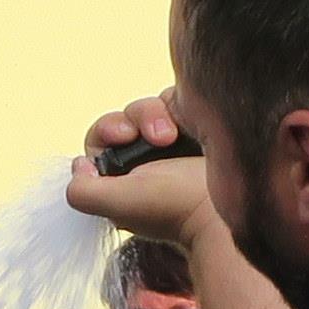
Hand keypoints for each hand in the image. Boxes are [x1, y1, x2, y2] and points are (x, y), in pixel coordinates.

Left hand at [64, 96, 216, 243]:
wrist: (228, 207)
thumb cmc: (176, 208)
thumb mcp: (117, 204)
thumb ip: (83, 191)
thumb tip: (81, 165)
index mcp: (126, 180)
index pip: (103, 140)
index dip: (107, 132)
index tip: (121, 135)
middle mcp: (151, 162)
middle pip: (129, 118)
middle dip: (137, 119)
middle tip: (158, 136)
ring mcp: (180, 144)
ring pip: (156, 107)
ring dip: (159, 113)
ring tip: (174, 135)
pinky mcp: (206, 128)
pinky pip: (184, 100)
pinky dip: (184, 104)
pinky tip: (191, 121)